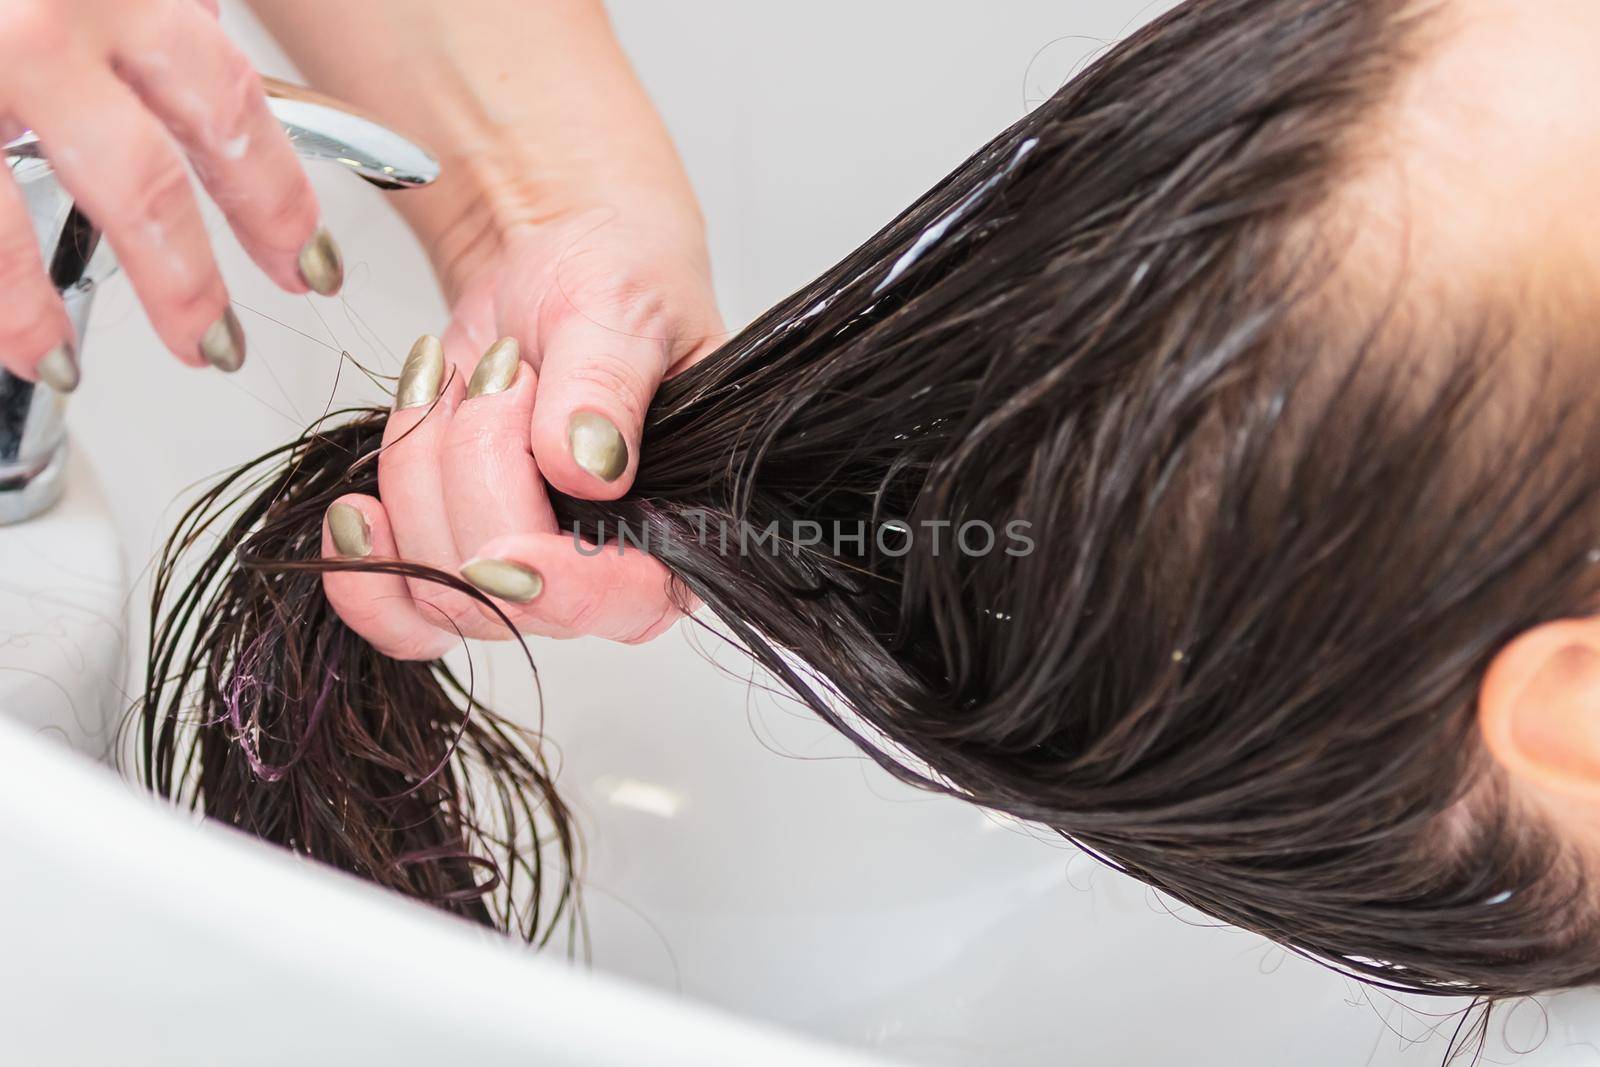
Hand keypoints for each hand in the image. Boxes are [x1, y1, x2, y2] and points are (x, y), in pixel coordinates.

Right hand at [0, 0, 340, 389]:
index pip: (231, 108)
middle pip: (143, 184)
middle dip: (188, 287)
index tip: (308, 264)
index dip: (278, 201)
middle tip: (217, 346)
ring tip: (62, 366)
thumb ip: (146, 4)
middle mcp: (44, 18)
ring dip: (36, 312)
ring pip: (10, 219)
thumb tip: (207, 46)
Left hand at [321, 209, 724, 657]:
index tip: (505, 555)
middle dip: (475, 469)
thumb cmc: (614, 281)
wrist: (550, 260)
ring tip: (455, 385)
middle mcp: (605, 569)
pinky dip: (365, 564)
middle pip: (509, 595)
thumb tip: (590, 467)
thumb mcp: (625, 311)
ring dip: (419, 472)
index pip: (630, 602)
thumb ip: (608, 387)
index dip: (564, 591)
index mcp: (679, 524)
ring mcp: (525, 571)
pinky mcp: (457, 555)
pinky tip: (354, 512)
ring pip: (436, 587)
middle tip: (502, 371)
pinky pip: (398, 610)